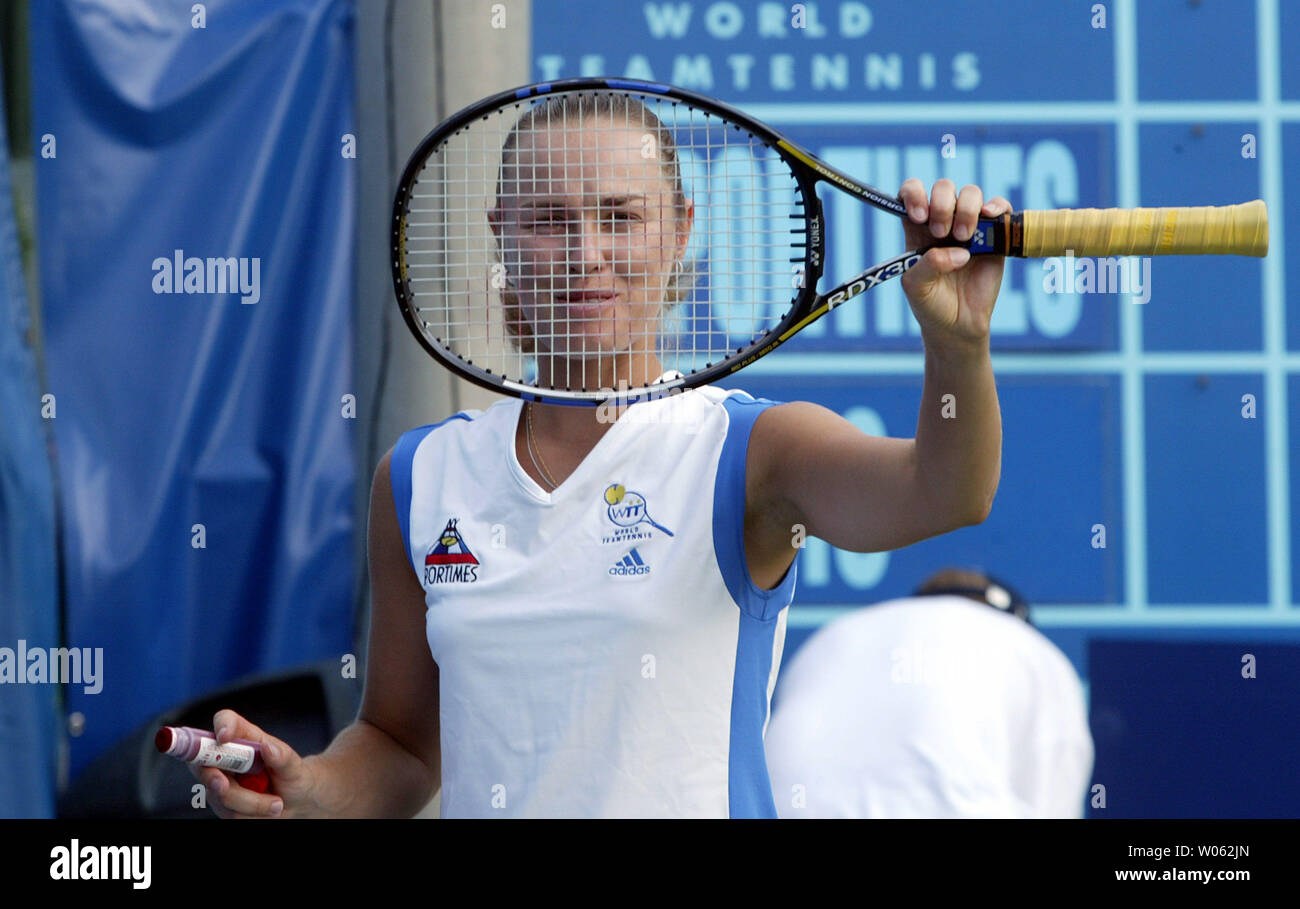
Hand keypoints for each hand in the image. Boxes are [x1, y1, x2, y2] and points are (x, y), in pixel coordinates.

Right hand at [191, 709, 316, 817]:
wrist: (295, 802)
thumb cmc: (293, 776)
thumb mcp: (294, 766)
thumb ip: (283, 757)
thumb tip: (268, 748)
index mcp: (244, 737)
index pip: (225, 720)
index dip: (221, 725)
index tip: (224, 737)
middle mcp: (226, 757)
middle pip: (205, 763)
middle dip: (213, 777)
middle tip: (225, 785)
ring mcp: (220, 781)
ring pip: (220, 794)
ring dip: (250, 803)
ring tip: (276, 804)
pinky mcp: (221, 803)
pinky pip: (227, 813)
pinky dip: (249, 814)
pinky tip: (265, 811)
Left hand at [898, 178, 1010, 350]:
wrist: (957, 325)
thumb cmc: (930, 303)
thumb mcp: (917, 287)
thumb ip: (929, 265)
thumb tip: (960, 251)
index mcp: (917, 228)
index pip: (911, 193)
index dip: (913, 193)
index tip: (918, 215)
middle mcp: (943, 221)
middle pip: (943, 188)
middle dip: (941, 204)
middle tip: (940, 232)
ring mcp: (969, 226)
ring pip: (971, 193)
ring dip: (966, 209)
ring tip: (963, 238)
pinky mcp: (994, 236)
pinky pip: (1000, 207)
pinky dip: (996, 206)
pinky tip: (989, 216)